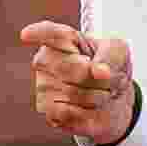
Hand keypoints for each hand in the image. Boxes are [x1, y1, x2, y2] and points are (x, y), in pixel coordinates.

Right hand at [20, 21, 134, 144]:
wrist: (114, 97)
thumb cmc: (111, 67)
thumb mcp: (119, 52)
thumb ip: (111, 56)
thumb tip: (100, 71)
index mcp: (62, 39)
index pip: (49, 34)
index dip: (37, 34)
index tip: (27, 35)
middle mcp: (45, 60)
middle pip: (73, 69)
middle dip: (100, 78)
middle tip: (108, 78)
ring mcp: (42, 85)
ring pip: (74, 93)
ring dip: (99, 96)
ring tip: (102, 92)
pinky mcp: (46, 109)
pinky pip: (67, 112)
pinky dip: (88, 112)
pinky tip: (90, 107)